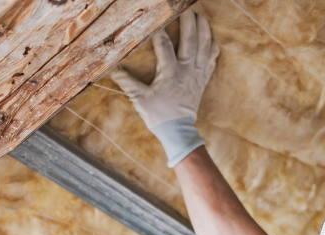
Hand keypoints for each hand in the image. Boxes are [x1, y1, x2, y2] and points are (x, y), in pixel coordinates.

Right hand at [110, 10, 218, 166]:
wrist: (178, 131)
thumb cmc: (159, 115)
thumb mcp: (140, 99)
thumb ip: (127, 82)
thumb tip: (112, 68)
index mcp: (171, 73)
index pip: (165, 46)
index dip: (160, 31)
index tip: (157, 18)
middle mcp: (187, 71)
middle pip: (191, 41)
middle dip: (189, 22)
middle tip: (186, 8)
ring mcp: (198, 75)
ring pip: (205, 48)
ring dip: (204, 31)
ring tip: (201, 16)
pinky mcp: (203, 80)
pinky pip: (212, 60)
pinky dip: (212, 48)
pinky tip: (211, 37)